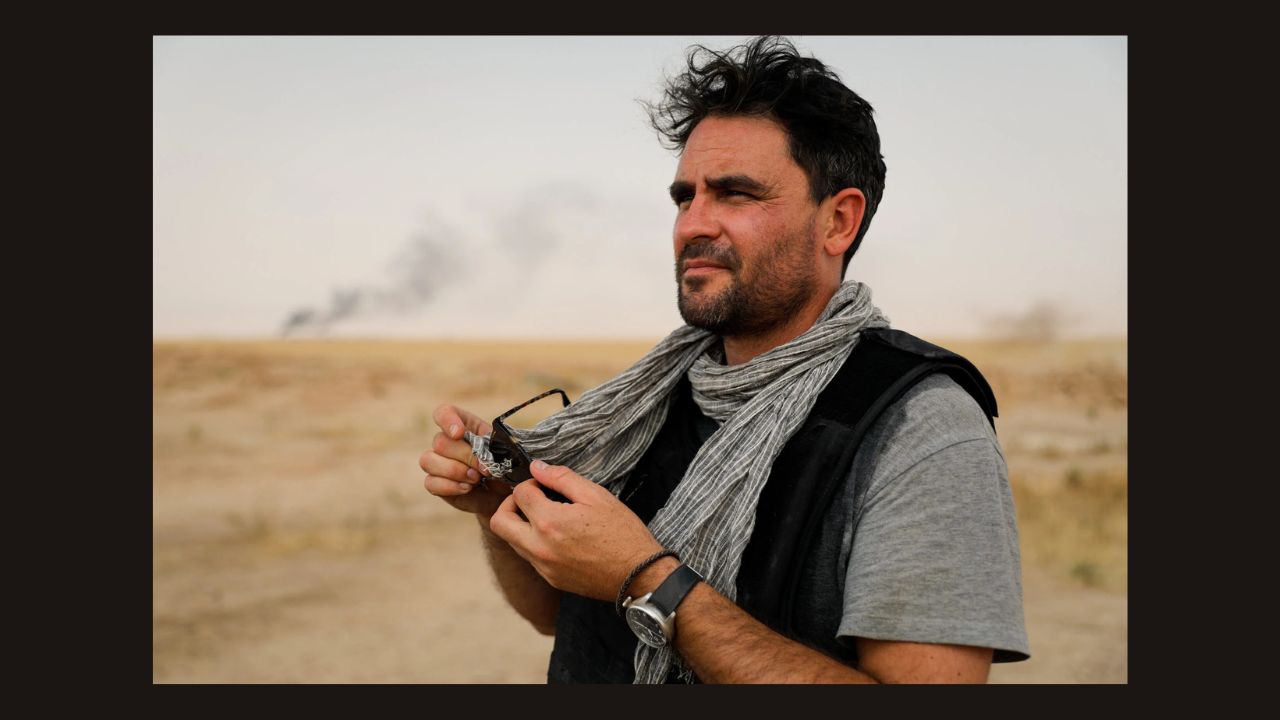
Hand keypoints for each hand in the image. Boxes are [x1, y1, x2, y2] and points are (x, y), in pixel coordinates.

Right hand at [420, 403, 511, 518]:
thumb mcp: (504, 451)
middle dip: (465, 456)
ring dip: (454, 471)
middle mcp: (446, 442)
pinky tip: (467, 488)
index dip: (447, 420)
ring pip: (428, 460)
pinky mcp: (435, 483)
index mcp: (464, 426)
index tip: (458, 433)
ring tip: (476, 479)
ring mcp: (437, 463)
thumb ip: (493, 446)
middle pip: (439, 441)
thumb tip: (482, 451)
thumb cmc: (504, 467)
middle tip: (485, 469)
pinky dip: (450, 486)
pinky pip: (430, 483)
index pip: (444, 412)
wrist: (504, 493)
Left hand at [489, 459, 664, 600]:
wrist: (639, 574)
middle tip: (532, 500)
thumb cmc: (622, 533)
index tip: (546, 485)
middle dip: (510, 505)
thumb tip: (537, 467)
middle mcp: (539, 547)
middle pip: (500, 522)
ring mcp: (543, 566)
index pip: (519, 494)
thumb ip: (562, 478)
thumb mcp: (596, 496)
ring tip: (548, 517)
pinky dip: (535, 542)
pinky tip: (559, 536)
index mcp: (550, 522)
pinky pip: (529, 556)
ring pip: (511, 541)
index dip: (531, 483)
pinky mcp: (550, 578)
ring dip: (521, 525)